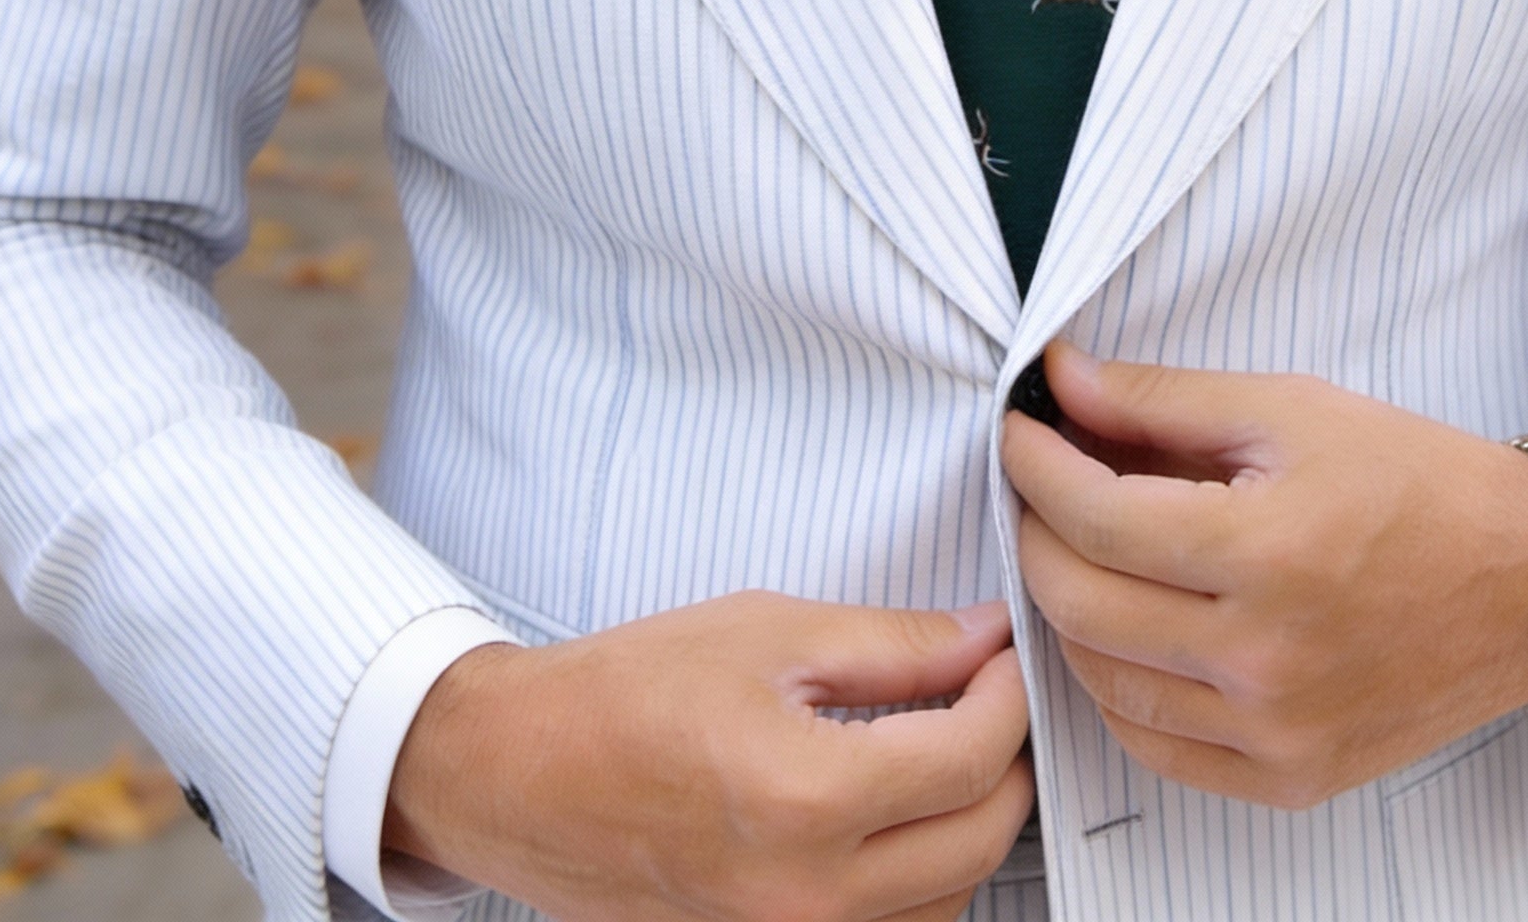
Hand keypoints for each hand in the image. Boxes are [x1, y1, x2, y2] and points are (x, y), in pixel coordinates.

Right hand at [384, 592, 1034, 921]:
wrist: (519, 772)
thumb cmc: (627, 691)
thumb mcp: (769, 632)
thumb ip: (895, 643)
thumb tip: (984, 638)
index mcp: (807, 799)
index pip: (973, 757)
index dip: (1008, 693)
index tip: (1003, 652)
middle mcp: (807, 898)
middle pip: (980, 839)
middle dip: (1006, 760)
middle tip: (989, 696)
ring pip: (948, 901)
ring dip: (969, 826)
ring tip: (946, 751)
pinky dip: (921, 881)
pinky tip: (899, 819)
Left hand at [1001, 342, 1527, 809]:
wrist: (1527, 580)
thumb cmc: (1411, 478)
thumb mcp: (1289, 409)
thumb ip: (1162, 401)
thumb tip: (1060, 381)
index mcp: (1270, 550)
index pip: (1095, 519)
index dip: (1034, 467)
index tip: (1019, 430)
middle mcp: (1268, 656)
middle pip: (1082, 603)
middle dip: (1035, 533)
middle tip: (1038, 486)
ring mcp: (1278, 730)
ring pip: (1103, 681)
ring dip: (1066, 609)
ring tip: (1079, 549)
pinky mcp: (1292, 777)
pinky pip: (1156, 747)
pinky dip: (1116, 687)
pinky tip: (1124, 630)